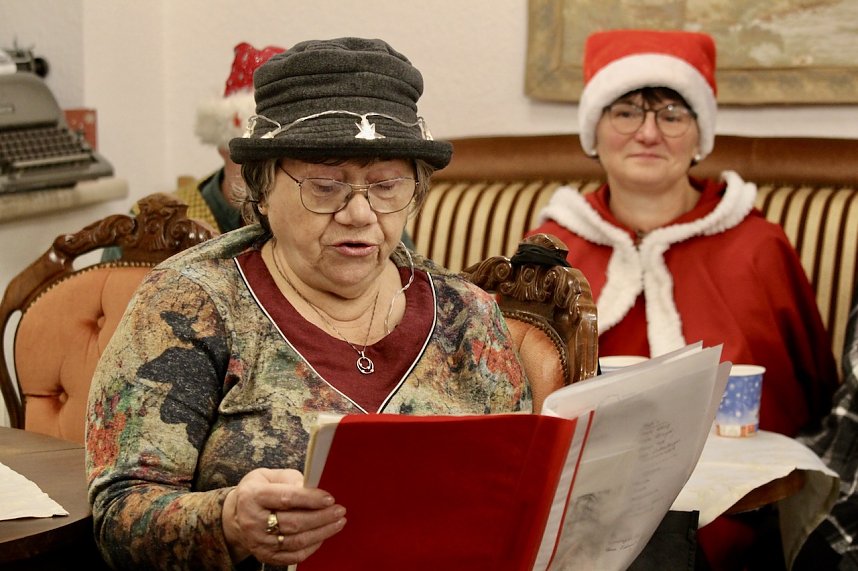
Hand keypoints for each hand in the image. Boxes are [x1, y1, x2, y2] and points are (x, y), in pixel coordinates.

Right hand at [222, 467, 346, 565]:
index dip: (310, 499)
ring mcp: (259, 542)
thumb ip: (290, 479)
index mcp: (253, 496)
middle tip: (339, 511)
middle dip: (321, 517)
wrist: (235, 516)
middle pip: (293, 522)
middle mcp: (253, 521)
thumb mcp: (268, 476)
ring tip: (338, 522)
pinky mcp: (265, 556)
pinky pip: (293, 556)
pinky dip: (312, 546)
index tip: (329, 498)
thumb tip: (312, 487)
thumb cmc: (258, 491)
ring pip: (296, 541)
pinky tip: (323, 535)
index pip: (286, 498)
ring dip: (322, 532)